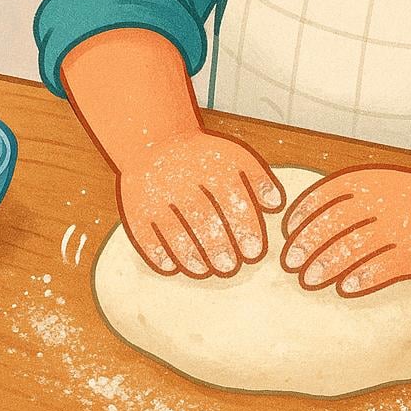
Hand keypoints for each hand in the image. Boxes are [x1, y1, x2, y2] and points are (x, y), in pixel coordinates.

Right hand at [116, 128, 284, 278]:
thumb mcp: (234, 156)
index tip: (253, 251)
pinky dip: (158, 252)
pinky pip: (145, 233)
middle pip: (202, 218)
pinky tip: (172, 266)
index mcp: (212, 166)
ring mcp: (157, 193)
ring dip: (190, 253)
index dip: (244, 228)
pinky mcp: (135, 206)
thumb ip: (258, 178)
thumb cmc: (203, 156)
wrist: (155, 140)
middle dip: (218, 246)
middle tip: (230, 266)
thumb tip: (276, 205)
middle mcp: (184, 179)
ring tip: (204, 270)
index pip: (232, 200)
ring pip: (174, 228)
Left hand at [279, 165, 410, 297]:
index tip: (287, 233)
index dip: (303, 214)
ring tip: (309, 281)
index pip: (326, 195)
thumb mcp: (379, 183)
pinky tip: (345, 288)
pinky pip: (383, 267)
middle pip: (335, 224)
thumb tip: (301, 220)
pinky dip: (361, 278)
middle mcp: (381, 203)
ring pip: (354, 248)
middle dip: (308, 244)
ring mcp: (398, 229)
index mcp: (369, 182)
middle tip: (290, 263)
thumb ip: (346, 197)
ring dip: (327, 265)